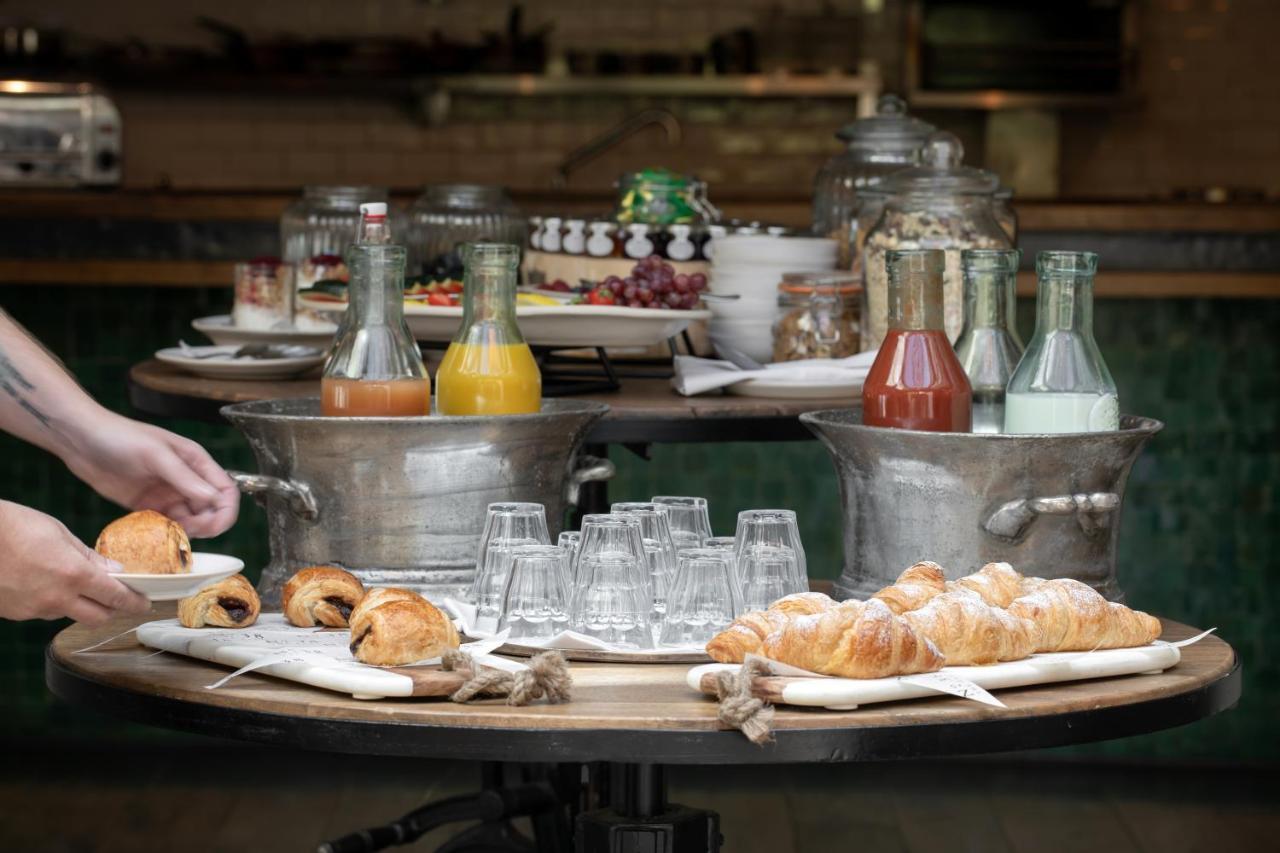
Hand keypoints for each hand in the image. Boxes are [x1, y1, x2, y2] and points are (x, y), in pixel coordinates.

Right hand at [0, 500, 149, 624]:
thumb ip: (88, 557)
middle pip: (97, 617)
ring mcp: (34, 609)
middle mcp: (56, 598)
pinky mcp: (15, 613)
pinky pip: (43, 612)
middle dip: (112, 609)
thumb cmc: (13, 526)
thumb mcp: (58, 533)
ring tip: (71, 581)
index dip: (134, 602)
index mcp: (73, 575)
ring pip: (69, 614)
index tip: (145, 603)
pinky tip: (42, 582)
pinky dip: (52, 601)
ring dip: (79, 604)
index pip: (115, 598)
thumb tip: (113, 571)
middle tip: (118, 597)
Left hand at [62, 411, 238, 537]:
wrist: (80, 439)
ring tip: (170, 536)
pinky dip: (166, 533)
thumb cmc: (119, 436)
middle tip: (186, 532)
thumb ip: (185, 478)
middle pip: (211, 510)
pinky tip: (155, 536)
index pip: (226, 490)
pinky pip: (166, 524)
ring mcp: (166, 493)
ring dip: (186, 532)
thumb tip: (214, 500)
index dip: (226, 511)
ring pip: (190, 520)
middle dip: (206, 525)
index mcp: (196, 462)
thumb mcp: (156, 455)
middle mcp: (186, 479)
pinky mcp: (147, 505)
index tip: (214, 527)